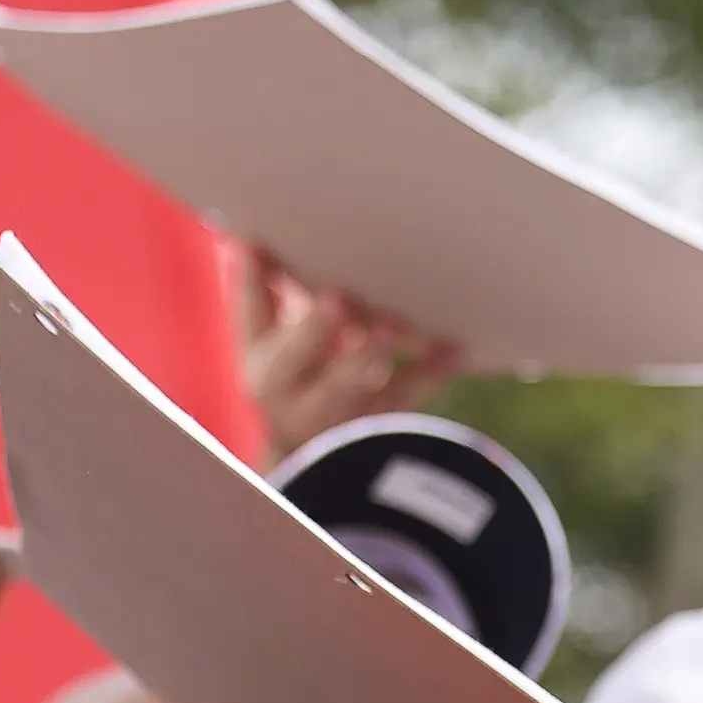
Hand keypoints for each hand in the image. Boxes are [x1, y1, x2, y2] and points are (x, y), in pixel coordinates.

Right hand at [235, 245, 461, 464]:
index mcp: (261, 360)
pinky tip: (452, 352)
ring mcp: (331, 414)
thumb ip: (268, 294)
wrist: (318, 464)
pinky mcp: (373, 430)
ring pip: (344, 385)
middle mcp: (287, 391)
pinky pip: (402, 400)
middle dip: (312, 328)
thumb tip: (255, 237)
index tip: (256, 243)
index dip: (250, 281)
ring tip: (388, 327)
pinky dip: (428, 375)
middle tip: (336, 299)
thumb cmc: (301, 376)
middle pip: (293, 358)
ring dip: (364, 355)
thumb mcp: (276, 341)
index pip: (250, 315)